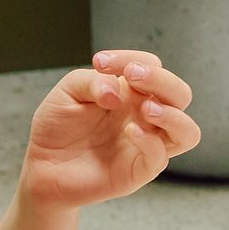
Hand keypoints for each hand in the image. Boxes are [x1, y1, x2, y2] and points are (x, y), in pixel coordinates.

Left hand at [15, 50, 201, 214]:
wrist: (41, 166)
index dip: (132, 58)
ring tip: (145, 109)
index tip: (100, 62)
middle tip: (131, 75)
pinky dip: (150, 142)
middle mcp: (144, 116)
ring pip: (188, 132)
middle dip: (161, 80)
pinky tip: (129, 131)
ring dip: (172, 114)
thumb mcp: (68, 91)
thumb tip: (119, 90)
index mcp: (131, 93)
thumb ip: (92, 81)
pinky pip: (160, 158)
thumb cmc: (57, 126)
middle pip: (180, 94)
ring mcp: (145, 144)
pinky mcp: (137, 171)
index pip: (153, 66)